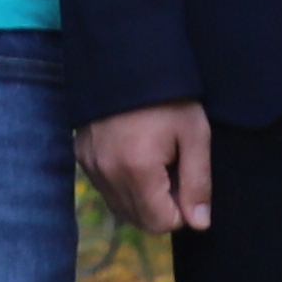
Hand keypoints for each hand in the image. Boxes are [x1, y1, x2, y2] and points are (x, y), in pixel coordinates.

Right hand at [77, 101, 216, 235]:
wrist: (127, 57)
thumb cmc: (169, 96)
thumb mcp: (195, 134)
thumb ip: (198, 183)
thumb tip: (199, 224)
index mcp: (137, 170)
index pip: (162, 223)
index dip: (182, 209)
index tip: (187, 178)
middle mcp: (107, 174)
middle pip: (140, 220)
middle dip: (162, 206)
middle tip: (173, 169)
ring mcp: (91, 166)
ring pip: (121, 208)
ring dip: (143, 197)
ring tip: (155, 160)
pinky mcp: (82, 156)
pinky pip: (106, 189)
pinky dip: (124, 184)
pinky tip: (135, 154)